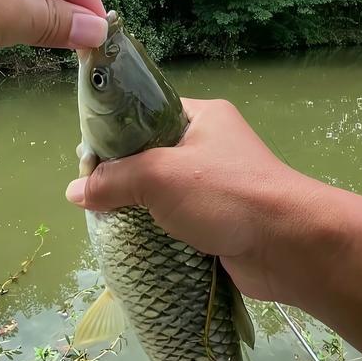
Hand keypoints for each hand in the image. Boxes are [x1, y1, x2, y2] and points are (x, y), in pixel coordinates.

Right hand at [66, 98, 361, 360]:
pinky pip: (175, 213)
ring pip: (162, 187)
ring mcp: (214, 181)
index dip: (115, 132)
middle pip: (151, 152)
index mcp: (199, 116)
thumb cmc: (223, 193)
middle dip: (123, 173)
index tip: (88, 156)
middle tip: (93, 189)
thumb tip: (74, 191)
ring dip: (138, 202)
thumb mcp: (159, 176)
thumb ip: (113, 180)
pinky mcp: (216, 214)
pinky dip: (156, 223)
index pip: (145, 114)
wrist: (287, 246)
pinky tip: (131, 234)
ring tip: (104, 214)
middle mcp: (208, 143)